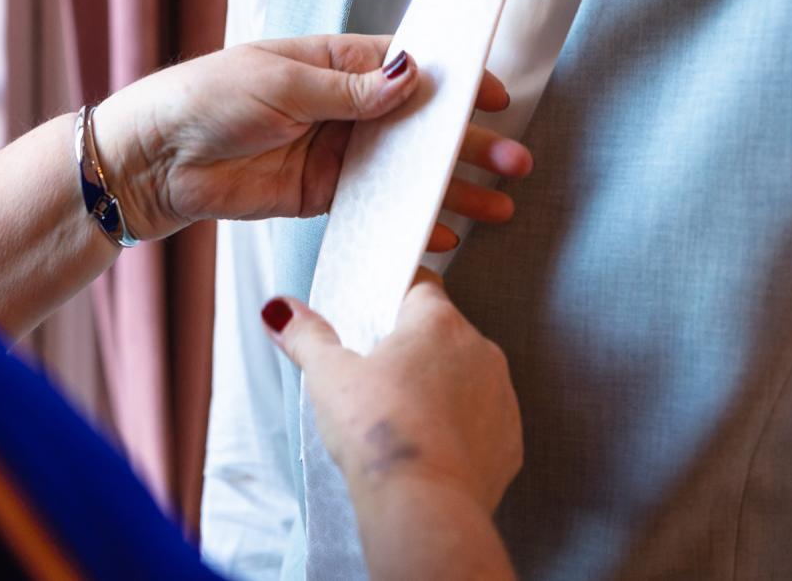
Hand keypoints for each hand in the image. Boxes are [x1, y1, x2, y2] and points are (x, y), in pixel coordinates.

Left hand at [91, 34, 530, 241]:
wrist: (155, 158)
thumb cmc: (207, 99)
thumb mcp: (279, 84)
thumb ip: (347, 91)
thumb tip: (409, 76)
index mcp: (331, 63)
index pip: (405, 67)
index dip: (452, 83)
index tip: (494, 97)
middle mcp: (339, 106)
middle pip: (416, 125)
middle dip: (464, 144)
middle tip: (512, 161)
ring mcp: (332, 152)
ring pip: (403, 170)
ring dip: (448, 188)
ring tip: (496, 206)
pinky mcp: (317, 195)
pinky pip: (373, 207)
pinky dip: (406, 221)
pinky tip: (441, 236)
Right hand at [263, 270, 521, 512]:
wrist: (423, 504)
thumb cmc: (378, 432)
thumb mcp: (329, 376)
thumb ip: (307, 336)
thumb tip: (281, 310)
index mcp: (437, 323)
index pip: (422, 287)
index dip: (396, 296)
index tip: (377, 315)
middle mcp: (479, 350)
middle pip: (444, 334)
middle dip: (415, 349)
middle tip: (378, 375)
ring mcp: (501, 397)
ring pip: (468, 377)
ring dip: (441, 388)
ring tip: (402, 417)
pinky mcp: (509, 442)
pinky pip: (484, 422)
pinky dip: (460, 430)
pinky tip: (429, 448)